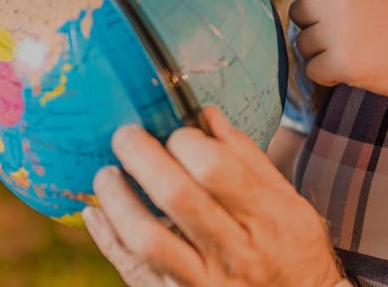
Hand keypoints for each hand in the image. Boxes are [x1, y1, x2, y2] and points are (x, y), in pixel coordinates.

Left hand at [83, 106, 343, 286]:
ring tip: (107, 174)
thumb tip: (207, 117)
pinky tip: (96, 212)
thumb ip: (248, 159)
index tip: (175, 131)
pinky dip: (107, 238)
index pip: (216, 169)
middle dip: (143, 157)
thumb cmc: (292, 251)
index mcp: (264, 217)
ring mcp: (203, 281)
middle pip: (177, 196)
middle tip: (125, 135)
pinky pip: (133, 268)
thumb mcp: (286, 203)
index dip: (187, 142)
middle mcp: (233, 251)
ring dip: (118, 200)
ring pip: (147, 239)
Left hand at [239, 0, 387, 105]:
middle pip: (298, 13)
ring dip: (324, 53)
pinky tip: (357, 70)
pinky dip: (328, 76)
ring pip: (304, 44)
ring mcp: (339, 30)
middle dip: (314, 27)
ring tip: (361, 51)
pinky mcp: (340, 61)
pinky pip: (313, 70)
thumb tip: (301, 14)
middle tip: (351, 35)